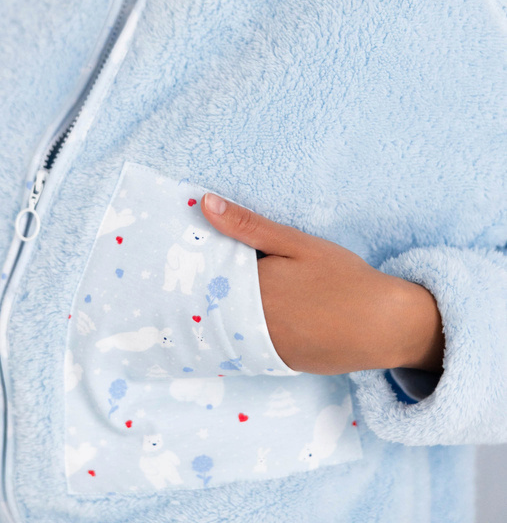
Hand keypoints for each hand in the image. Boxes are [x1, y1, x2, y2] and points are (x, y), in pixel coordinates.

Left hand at [200, 192, 444, 376]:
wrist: (385, 326)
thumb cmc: (342, 278)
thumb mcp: (296, 243)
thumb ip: (248, 225)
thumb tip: (205, 203)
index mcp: (252, 288)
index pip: (205, 276)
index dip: (192, 265)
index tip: (182, 254)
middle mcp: (251, 324)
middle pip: (211, 303)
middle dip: (202, 288)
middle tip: (191, 270)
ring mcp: (263, 348)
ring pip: (224, 326)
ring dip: (217, 310)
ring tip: (211, 290)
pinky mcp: (277, 362)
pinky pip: (244, 343)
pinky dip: (238, 329)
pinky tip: (241, 314)